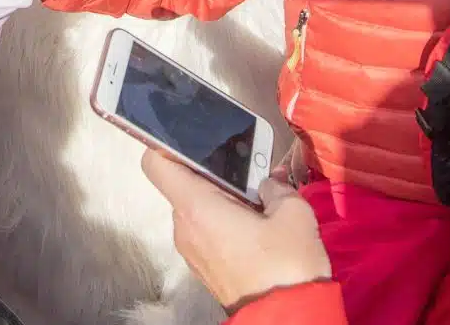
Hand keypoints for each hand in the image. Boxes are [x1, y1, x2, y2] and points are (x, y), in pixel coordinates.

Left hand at [141, 151, 330, 310]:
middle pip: (182, 184)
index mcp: (195, 208)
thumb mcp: (294, 215)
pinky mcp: (204, 267)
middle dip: (213, 175)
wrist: (287, 320)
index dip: (167, 145)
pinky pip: (206, 232)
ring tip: (259, 203)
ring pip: (197, 210)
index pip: (155, 163)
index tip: (196, 142)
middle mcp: (183, 227)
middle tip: (248, 174)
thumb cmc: (285, 267)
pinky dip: (224, 223)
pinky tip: (257, 227)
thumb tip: (269, 182)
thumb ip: (278, 187)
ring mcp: (191, 250)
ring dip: (223, 201)